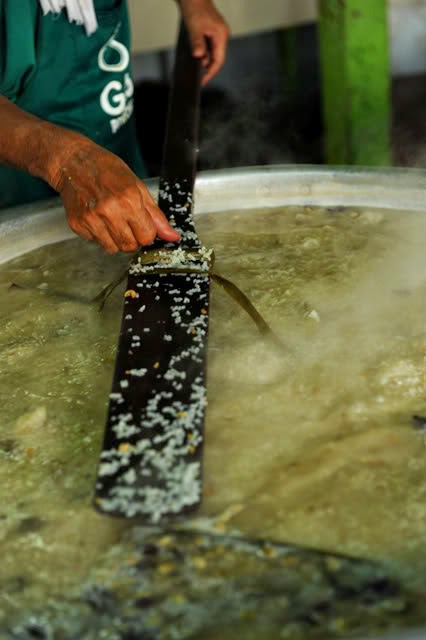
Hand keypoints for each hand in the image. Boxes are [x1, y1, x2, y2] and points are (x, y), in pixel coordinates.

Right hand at [52, 142, 180, 253]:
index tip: (141, 224)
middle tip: (126, 222)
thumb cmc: (107, 170)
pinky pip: (95, 242)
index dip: (146, 232)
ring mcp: (91, 218)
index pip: (146, 236)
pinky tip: (97, 217)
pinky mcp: (77, 224)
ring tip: (111, 219)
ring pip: (112, 249)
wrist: (73, 162)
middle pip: (129, 246)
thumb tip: (172, 237)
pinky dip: (98, 234)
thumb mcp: (137, 187)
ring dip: (115, 239)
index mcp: (129, 200)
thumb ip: (156, 216)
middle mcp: (109, 210)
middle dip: (132, 238)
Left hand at [179, 0, 229, 84]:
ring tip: (195, 66)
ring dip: (204, 60)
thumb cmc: (195, 7)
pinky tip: (196, 56)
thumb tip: (199, 57)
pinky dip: (203, 53)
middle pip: (217, 58)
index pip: (219, 60)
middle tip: (198, 77)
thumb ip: (198, 43)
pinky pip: (209, 47)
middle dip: (207, 68)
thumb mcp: (194, 28)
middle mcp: (222, 35)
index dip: (211, 72)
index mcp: (221, 35)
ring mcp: (218, 33)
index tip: (203, 81)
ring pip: (212, 53)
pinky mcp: (212, 32)